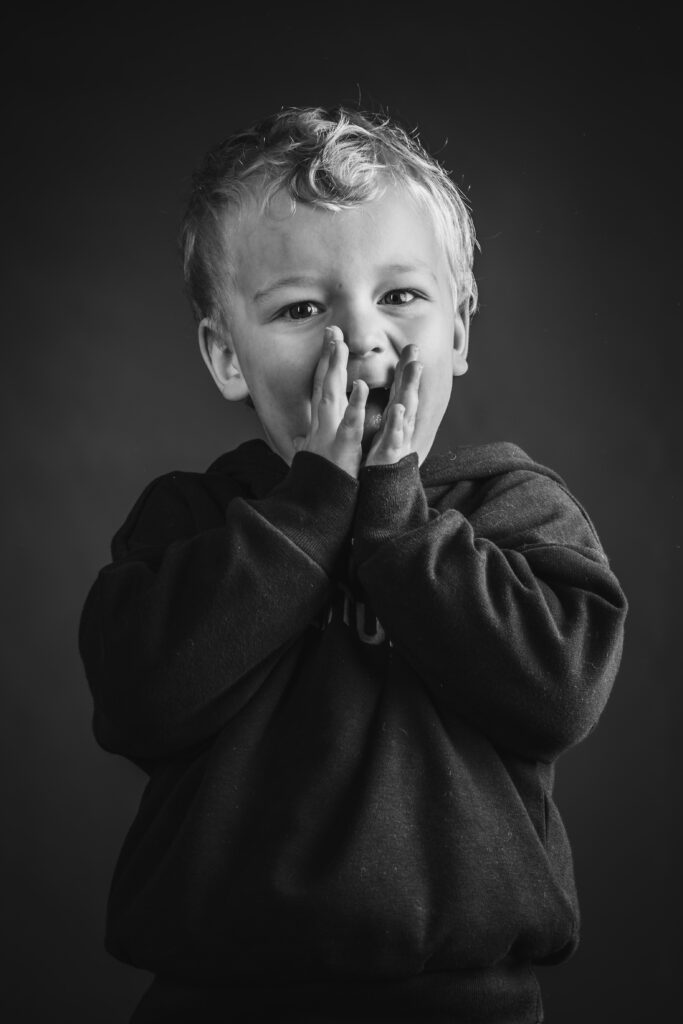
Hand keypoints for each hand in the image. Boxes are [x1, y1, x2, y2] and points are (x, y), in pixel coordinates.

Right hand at [293, 326, 368, 477]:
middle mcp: (323, 424)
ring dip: (336, 370)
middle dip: (329, 357)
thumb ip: (306, 444)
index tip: (331, 341)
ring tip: (340, 347)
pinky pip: (350, 422)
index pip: (323, 388)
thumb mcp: (311, 458)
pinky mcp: (343, 447)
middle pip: (326, 384)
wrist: (318, 506)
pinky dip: (354, 404)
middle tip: (333, 331)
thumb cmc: (320, 481)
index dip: (326, 364)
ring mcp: (331, 433)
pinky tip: (360, 386)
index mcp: (321, 424)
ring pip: (333, 396)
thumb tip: (296, 440)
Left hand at [364, 345, 422, 466]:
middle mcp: (400, 426)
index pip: (400, 390)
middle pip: (407, 394)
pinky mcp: (391, 454)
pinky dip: (397, 422)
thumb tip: (389, 402)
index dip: (405, 370)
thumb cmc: (382, 464)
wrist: (383, 493)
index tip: (410, 348)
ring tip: (415, 366)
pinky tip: (399, 408)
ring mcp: (398, 438)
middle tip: (415, 347)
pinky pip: (394, 436)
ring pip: (406, 409)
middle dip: (411, 371)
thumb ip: (387, 418)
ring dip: (410, 387)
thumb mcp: (385, 436)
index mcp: (394, 420)